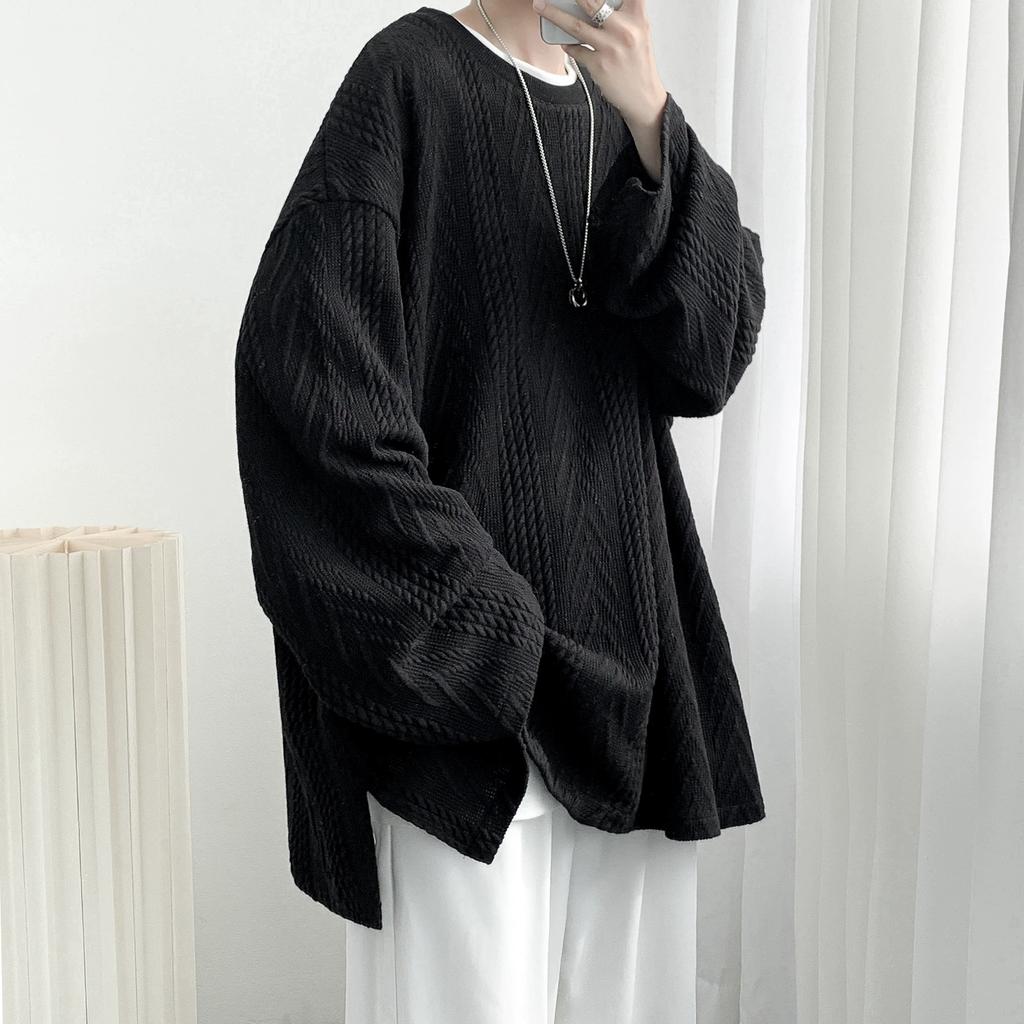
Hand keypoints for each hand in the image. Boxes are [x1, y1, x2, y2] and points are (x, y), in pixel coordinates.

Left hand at [531, 0, 667, 126]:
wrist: (643, 97)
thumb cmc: (638, 63)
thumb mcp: (639, 32)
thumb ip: (622, 15)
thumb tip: (591, 6)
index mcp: (637, 17)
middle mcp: (624, 29)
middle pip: (591, 2)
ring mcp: (610, 47)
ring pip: (575, 26)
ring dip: (554, 14)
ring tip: (540, 6)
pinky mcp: (599, 65)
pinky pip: (576, 50)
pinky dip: (567, 45)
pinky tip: (563, 42)